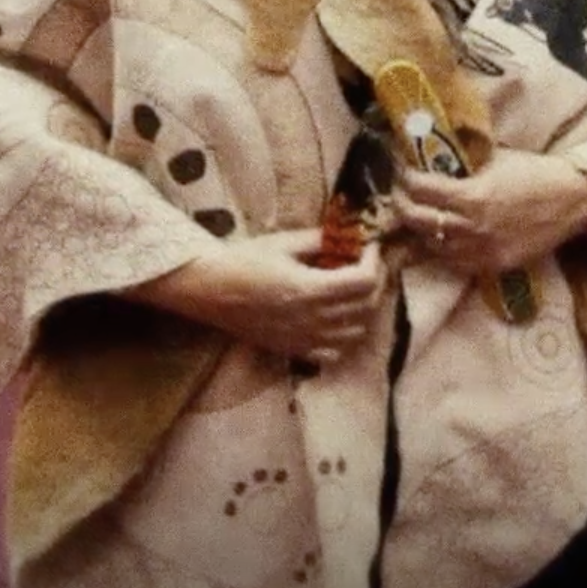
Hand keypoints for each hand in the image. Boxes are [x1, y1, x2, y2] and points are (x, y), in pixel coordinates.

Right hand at [128, 230, 385, 365]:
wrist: (210, 290)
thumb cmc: (243, 261)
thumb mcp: (283, 243)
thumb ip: (320, 241)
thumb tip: (348, 234)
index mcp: (310, 289)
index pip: (364, 281)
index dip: (374, 261)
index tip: (369, 246)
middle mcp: (312, 319)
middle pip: (366, 306)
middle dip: (375, 281)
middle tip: (367, 263)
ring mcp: (304, 339)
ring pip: (356, 332)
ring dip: (363, 309)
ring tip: (353, 289)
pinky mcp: (293, 350)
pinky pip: (333, 353)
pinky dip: (344, 337)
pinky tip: (335, 318)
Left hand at [388, 150, 586, 276]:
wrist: (572, 201)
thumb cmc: (535, 173)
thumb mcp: (495, 158)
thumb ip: (462, 163)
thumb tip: (430, 155)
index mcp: (473, 196)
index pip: (420, 189)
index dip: (404, 177)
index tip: (401, 168)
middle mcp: (473, 227)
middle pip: (417, 220)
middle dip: (400, 204)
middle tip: (398, 192)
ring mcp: (483, 251)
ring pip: (431, 246)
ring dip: (418, 229)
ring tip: (414, 214)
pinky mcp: (494, 265)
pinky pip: (454, 263)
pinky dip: (441, 250)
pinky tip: (439, 237)